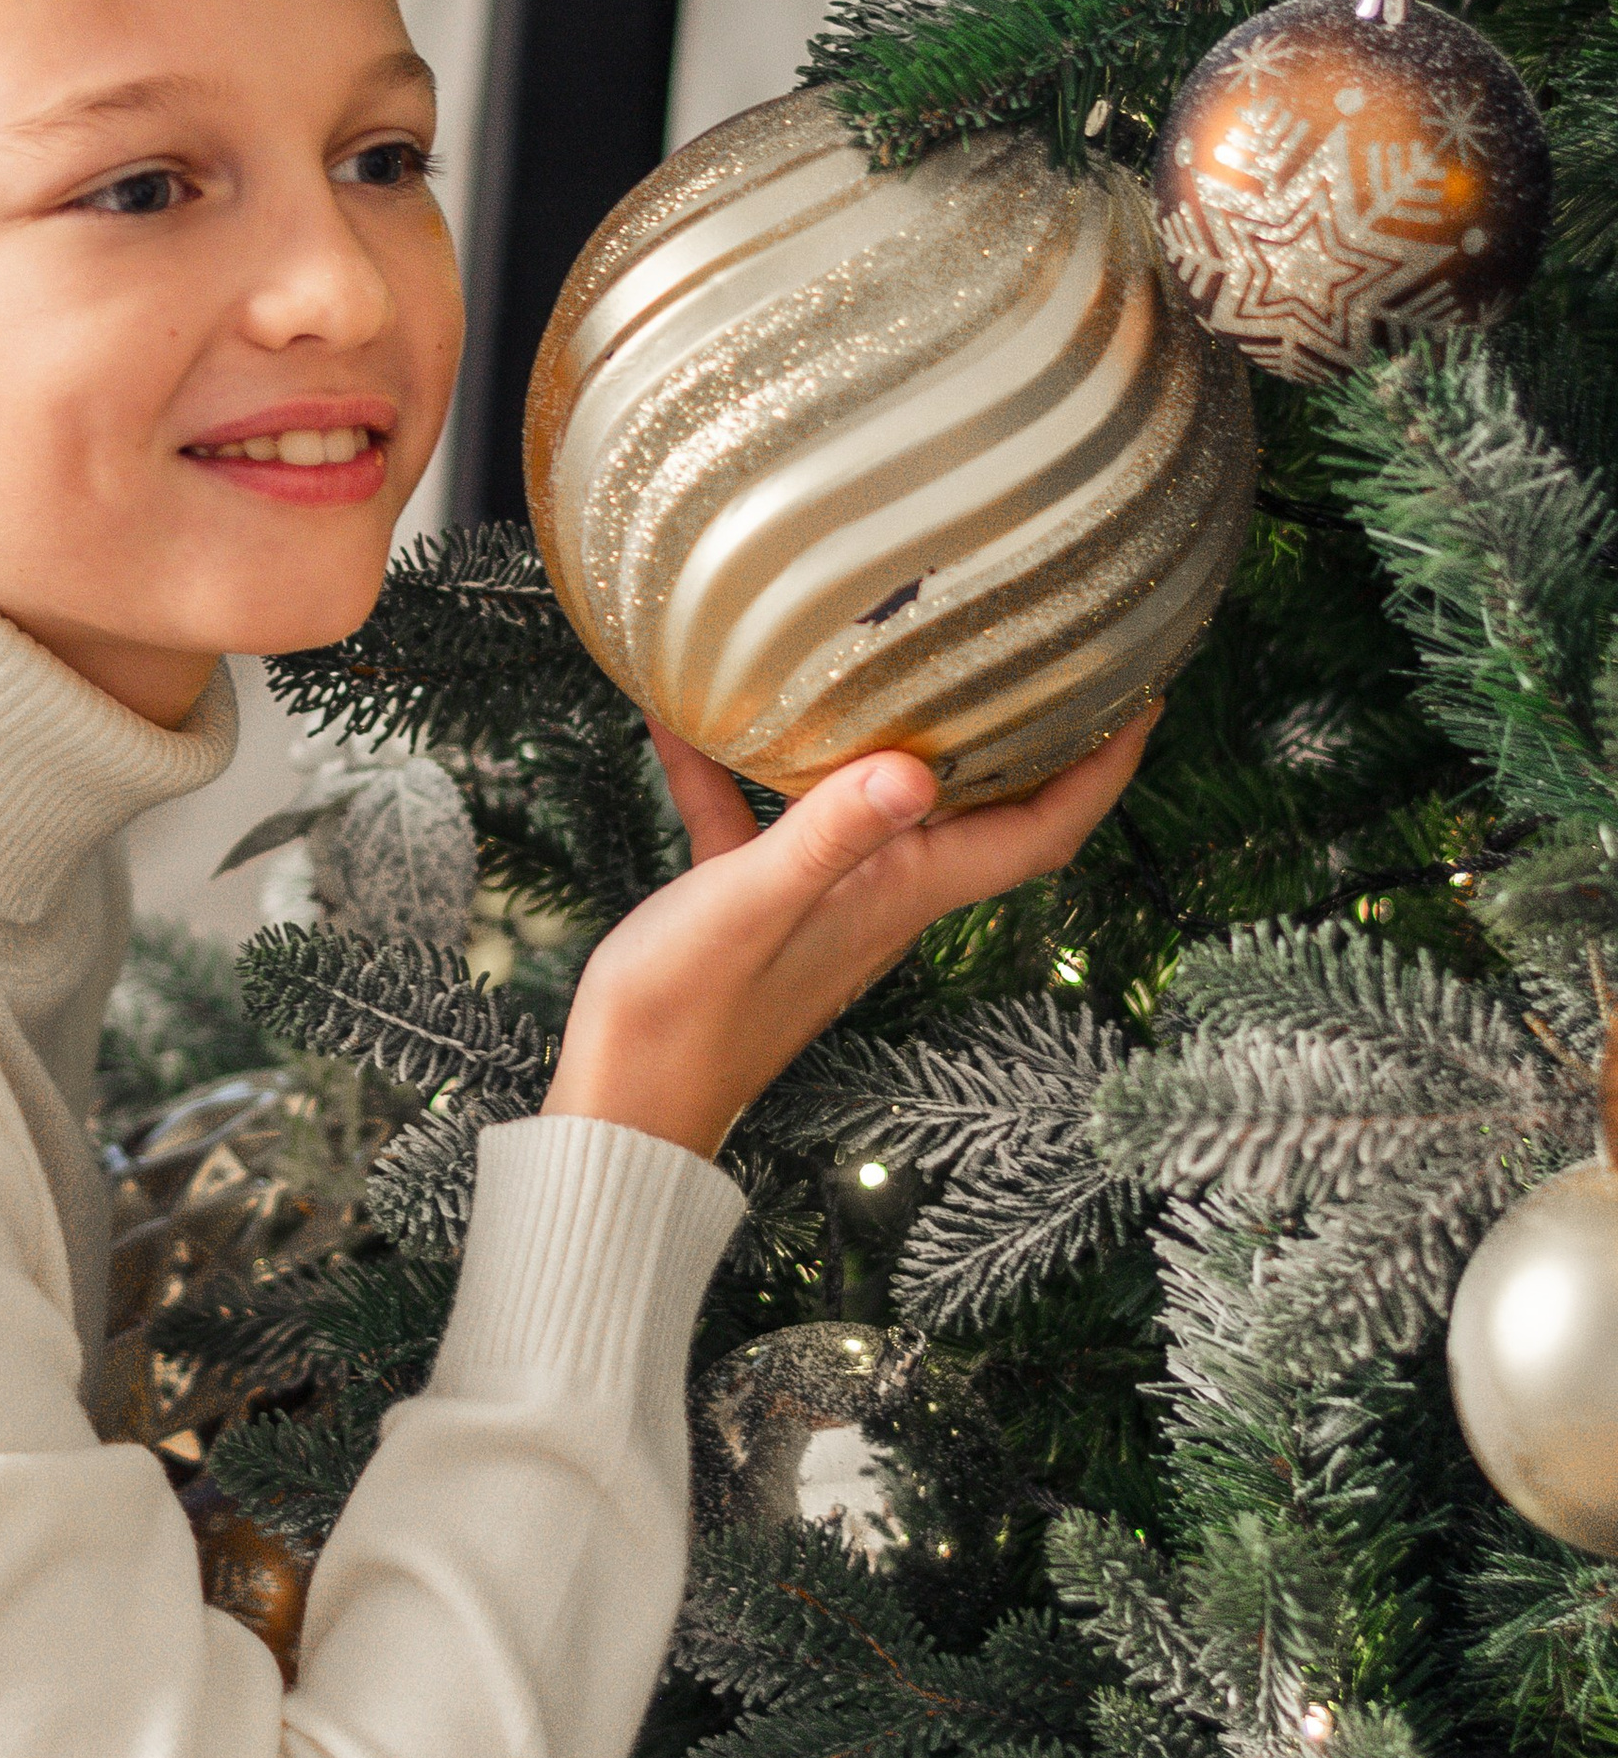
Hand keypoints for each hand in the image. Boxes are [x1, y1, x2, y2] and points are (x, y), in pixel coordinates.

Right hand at [541, 709, 1156, 1161]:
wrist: (617, 1107)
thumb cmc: (683, 1015)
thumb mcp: (751, 907)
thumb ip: (828, 835)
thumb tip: (914, 769)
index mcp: (900, 893)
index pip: (1038, 832)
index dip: (1101, 768)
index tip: (1140, 693)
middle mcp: (880, 893)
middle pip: (985, 809)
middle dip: (1027, 735)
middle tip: (1049, 649)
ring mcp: (821, 899)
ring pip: (881, 804)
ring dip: (898, 735)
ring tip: (906, 655)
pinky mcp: (754, 904)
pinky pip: (760, 819)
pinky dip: (737, 771)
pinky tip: (684, 716)